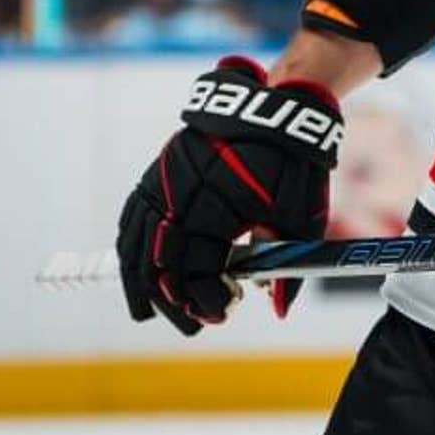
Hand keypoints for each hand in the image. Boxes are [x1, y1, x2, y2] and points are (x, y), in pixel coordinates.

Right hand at [116, 57, 341, 335]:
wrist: (279, 108)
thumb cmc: (295, 163)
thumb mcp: (303, 214)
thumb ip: (288, 263)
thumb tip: (278, 309)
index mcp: (216, 206)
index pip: (194, 269)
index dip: (203, 298)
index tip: (219, 314)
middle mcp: (181, 193)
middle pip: (160, 264)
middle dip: (172, 301)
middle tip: (191, 326)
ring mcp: (165, 179)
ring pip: (136, 242)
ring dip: (141, 281)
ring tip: (148, 311)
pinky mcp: (160, 169)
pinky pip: (133, 214)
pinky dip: (131, 245)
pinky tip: (136, 267)